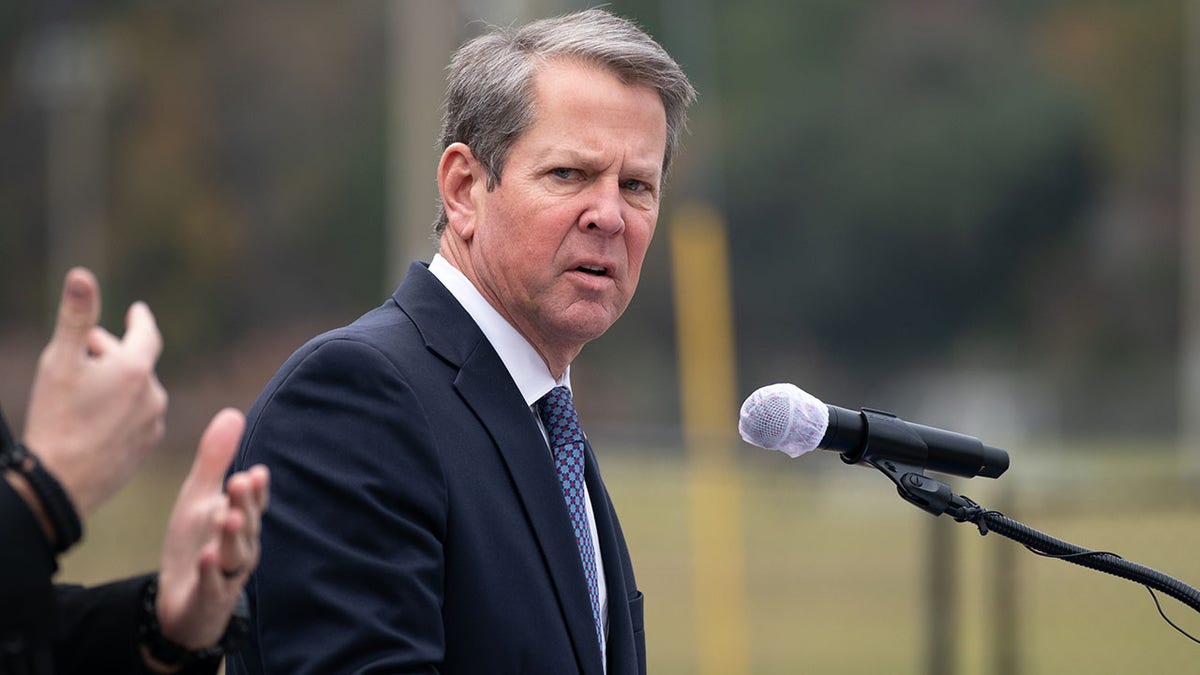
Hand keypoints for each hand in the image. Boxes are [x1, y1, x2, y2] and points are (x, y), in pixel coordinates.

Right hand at [23, 267, 167, 515]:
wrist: (60, 485)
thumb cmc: (56, 418)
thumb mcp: (59, 361)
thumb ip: (75, 316)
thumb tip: (82, 273)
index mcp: (136, 369)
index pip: (147, 333)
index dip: (140, 320)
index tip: (137, 311)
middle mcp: (153, 395)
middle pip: (136, 362)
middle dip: (112, 352)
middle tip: (84, 348)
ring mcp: (153, 424)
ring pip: (137, 391)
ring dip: (117, 382)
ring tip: (87, 387)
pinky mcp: (146, 448)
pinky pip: (137, 418)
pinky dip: (122, 409)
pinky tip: (98, 417)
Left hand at [156, 408, 269, 649]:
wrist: (182, 603)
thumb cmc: (196, 543)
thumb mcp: (199, 498)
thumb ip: (216, 459)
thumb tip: (233, 412)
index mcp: (239, 519)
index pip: (253, 501)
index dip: (255, 490)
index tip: (253, 472)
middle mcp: (240, 545)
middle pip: (248, 523)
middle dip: (245, 503)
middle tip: (239, 483)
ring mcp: (227, 573)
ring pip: (236, 554)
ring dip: (232, 536)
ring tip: (226, 519)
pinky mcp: (209, 598)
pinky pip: (213, 585)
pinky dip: (210, 573)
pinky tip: (205, 559)